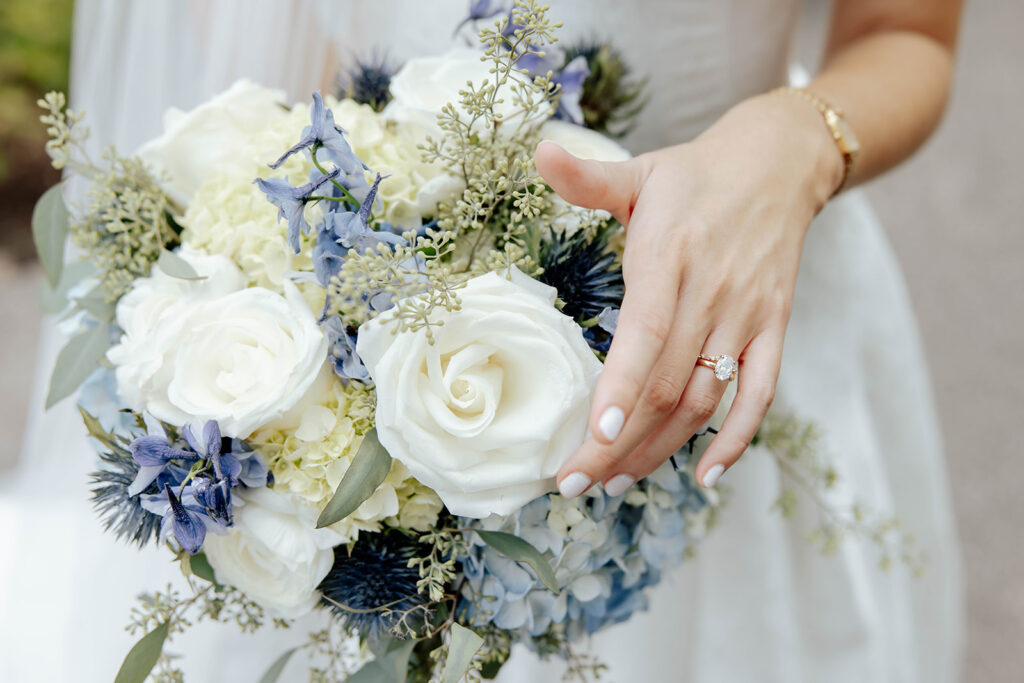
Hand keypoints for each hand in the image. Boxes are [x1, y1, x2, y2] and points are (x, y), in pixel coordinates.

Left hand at [535, 93, 843, 496]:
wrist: (780, 164)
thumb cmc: (694, 175)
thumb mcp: (639, 171)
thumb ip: (587, 177)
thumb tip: (537, 149)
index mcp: (669, 256)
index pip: (646, 334)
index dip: (621, 390)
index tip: (592, 438)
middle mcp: (711, 293)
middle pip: (667, 385)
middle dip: (620, 442)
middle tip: (576, 484)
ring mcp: (747, 316)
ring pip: (706, 399)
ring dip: (662, 448)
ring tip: (616, 482)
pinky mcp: (774, 329)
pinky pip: (761, 393)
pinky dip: (738, 438)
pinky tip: (706, 476)